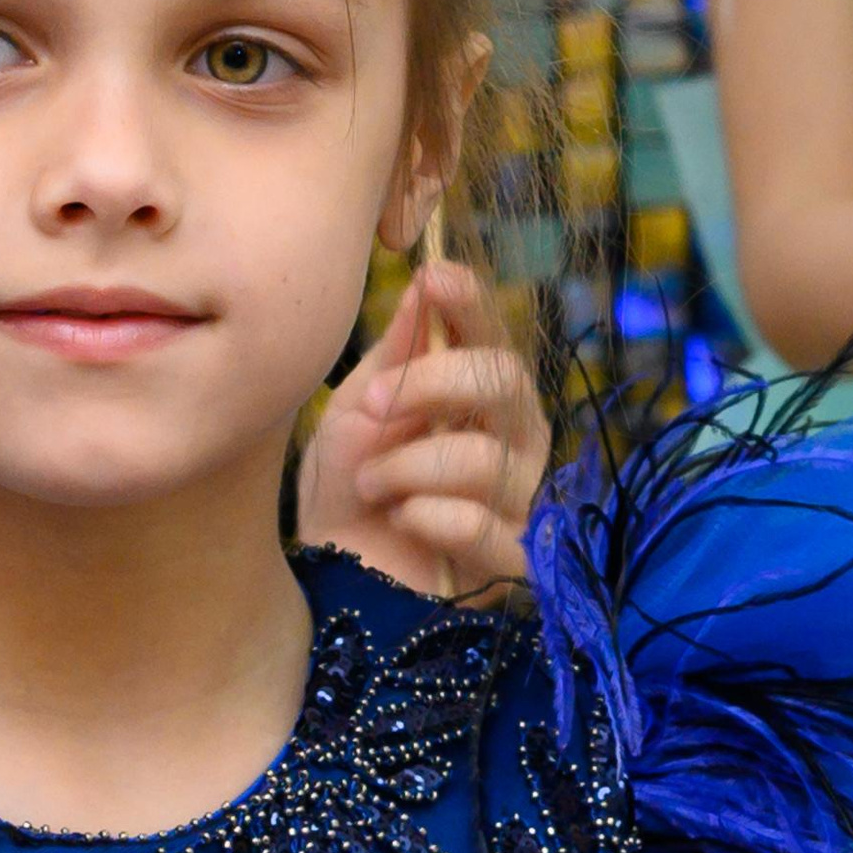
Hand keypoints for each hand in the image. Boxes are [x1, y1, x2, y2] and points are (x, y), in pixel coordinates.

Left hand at [296, 264, 547, 595]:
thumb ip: (394, 355)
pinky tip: (403, 521)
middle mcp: (515, 442)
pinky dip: (430, 518)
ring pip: (485, 457)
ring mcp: (520, 502)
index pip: (492, 338)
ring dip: (406, 467)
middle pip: (507, 383)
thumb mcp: (357, 412)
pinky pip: (486, 526)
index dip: (471, 303)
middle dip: (432, 383)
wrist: (331, 575)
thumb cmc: (347, 490)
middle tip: (375, 405)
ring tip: (370, 485)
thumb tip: (423, 285)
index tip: (433, 278)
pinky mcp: (514, 563)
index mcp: (480, 399)